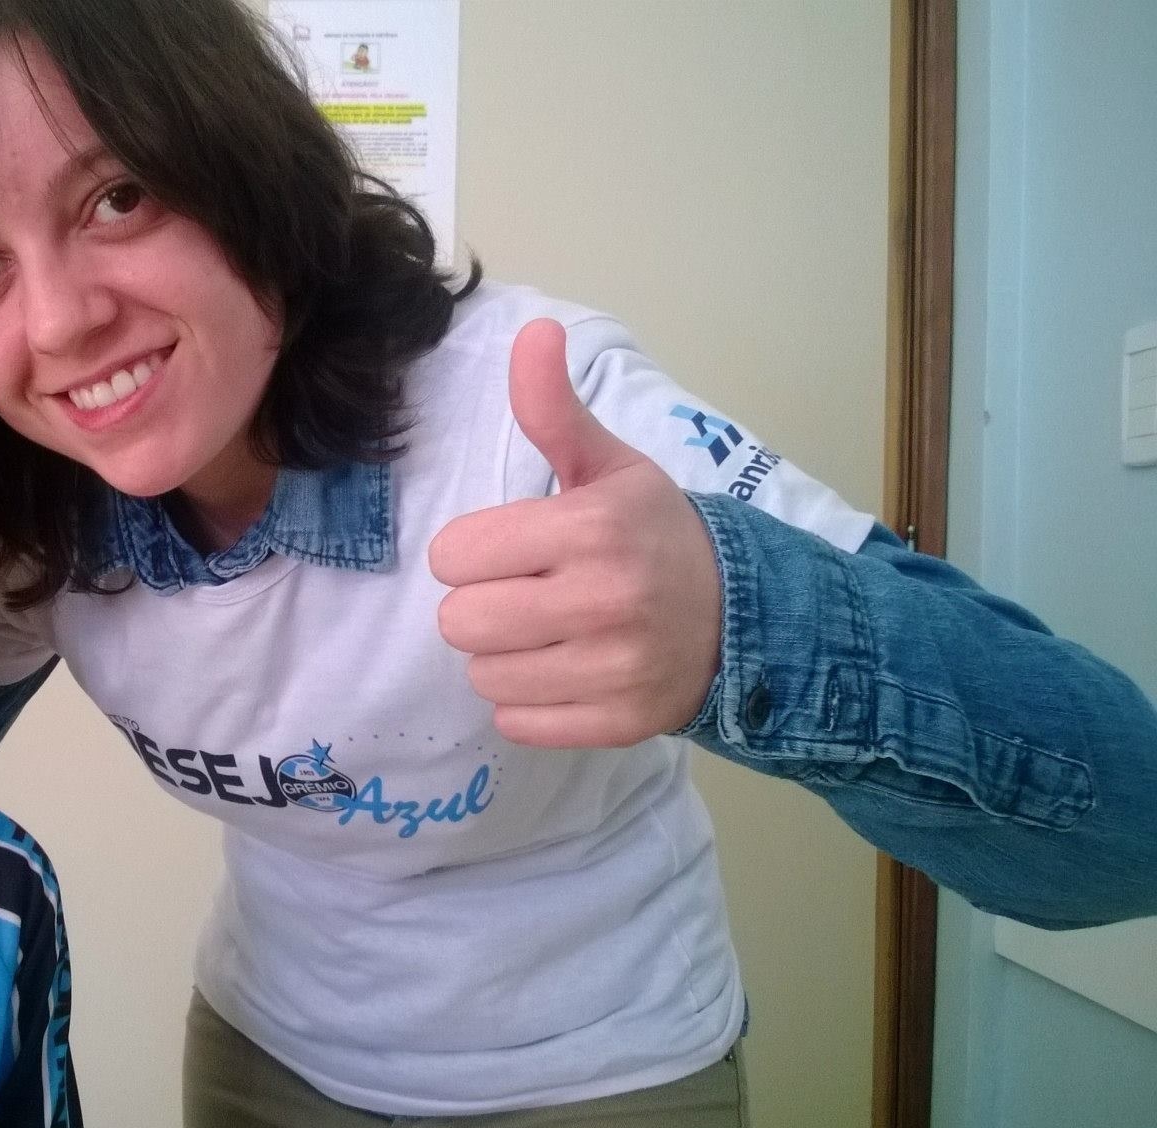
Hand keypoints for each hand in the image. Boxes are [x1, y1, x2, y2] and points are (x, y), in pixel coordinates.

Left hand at [429, 318, 723, 746]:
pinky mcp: (618, 723)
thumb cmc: (654, 533)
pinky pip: (516, 723)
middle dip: (481, 606)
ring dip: (502, 657)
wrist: (746, 615)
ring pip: (483, 676)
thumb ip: (554, 409)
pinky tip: (566, 671)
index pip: (454, 556)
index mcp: (590, 528)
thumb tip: (533, 331)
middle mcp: (603, 600)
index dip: (470, 553)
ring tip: (547, 633)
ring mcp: (614, 669)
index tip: (507, 550)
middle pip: (460, 622)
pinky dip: (529, 703)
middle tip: (524, 594)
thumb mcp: (608, 466)